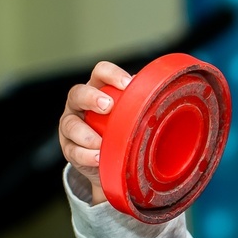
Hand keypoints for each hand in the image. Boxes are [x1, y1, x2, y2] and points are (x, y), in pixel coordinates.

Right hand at [58, 61, 132, 204]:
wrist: (109, 165)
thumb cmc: (122, 132)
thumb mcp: (133, 117)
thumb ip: (144, 104)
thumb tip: (170, 95)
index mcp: (98, 90)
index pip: (100, 73)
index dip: (111, 74)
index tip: (127, 84)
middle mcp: (80, 104)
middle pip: (77, 93)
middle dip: (91, 98)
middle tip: (108, 106)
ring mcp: (70, 126)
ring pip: (69, 124)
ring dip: (85, 134)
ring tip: (100, 144)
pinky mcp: (68, 147)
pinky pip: (72, 150)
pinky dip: (85, 155)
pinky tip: (98, 158)